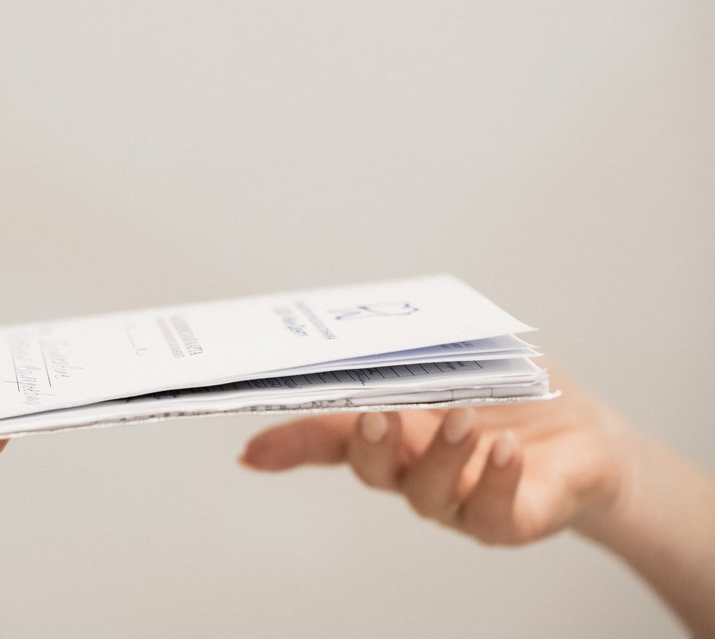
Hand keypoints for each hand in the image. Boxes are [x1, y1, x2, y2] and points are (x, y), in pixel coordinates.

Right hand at [240, 375, 628, 544]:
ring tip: (466, 418)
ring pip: (425, 491)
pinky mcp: (503, 522)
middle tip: (376, 413)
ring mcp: (454, 498)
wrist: (589, 438)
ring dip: (441, 453)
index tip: (252, 452)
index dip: (289, 444)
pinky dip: (494, 478)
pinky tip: (506, 448)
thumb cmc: (518, 392)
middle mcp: (412, 468)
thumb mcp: (470, 351)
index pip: (329, 435)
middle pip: (369, 466)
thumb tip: (382, 320)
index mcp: (393, 426)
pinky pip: (488, 512)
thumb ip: (426, 341)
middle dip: (366, 441)